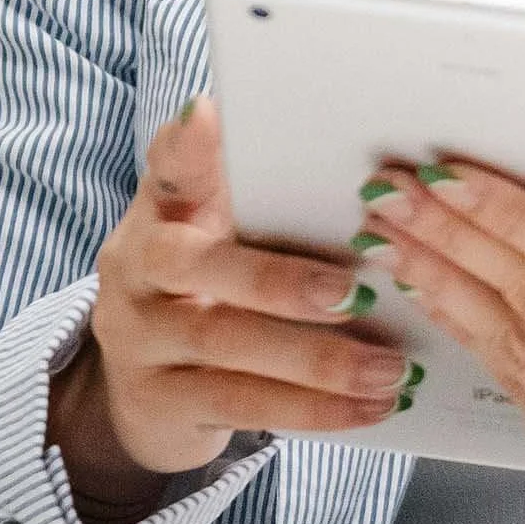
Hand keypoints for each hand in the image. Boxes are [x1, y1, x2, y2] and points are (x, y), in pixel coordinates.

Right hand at [47, 98, 415, 512]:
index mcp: (160, 211)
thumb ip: (263, 203)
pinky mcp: (159, 402)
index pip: (168, 167)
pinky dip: (312, 410)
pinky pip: (241, 405)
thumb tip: (362, 176)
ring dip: (318, 361)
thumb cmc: (210, 288)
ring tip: (389, 370)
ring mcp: (139, 339)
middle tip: (354, 292)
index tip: (208, 113)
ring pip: (228, 345)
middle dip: (280, 282)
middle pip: (200, 266)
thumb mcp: (219, 236)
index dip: (186, 143)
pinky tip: (368, 408)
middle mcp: (135, 268)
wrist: (147, 388)